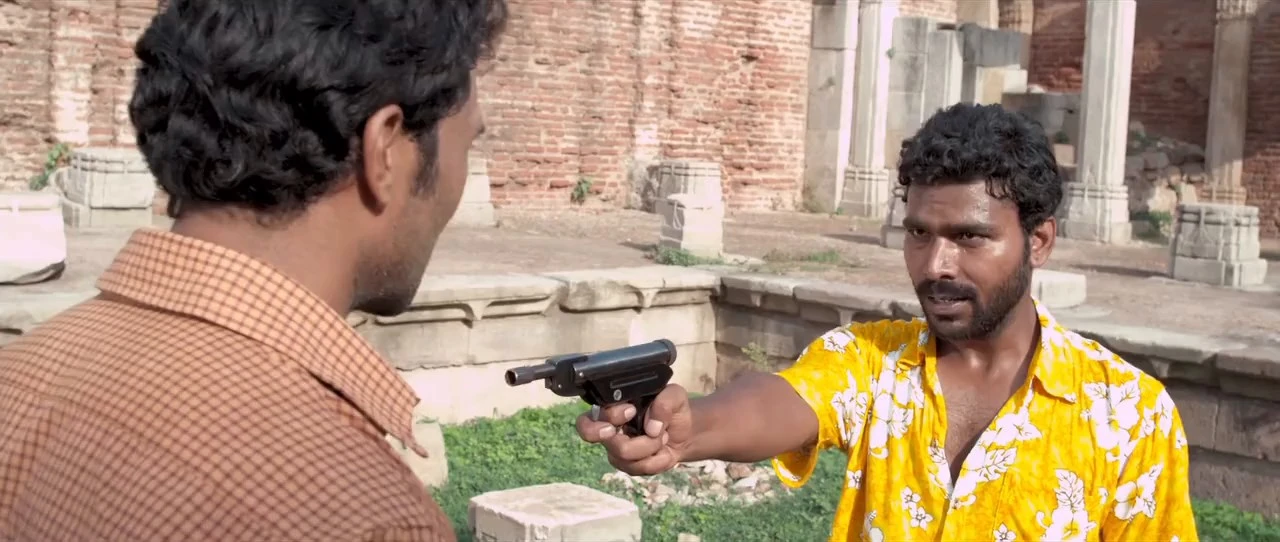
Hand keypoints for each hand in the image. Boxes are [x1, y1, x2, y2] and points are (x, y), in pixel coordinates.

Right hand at [574, 384, 694, 475]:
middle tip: (632, 433)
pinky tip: (664, 452)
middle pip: (591, 435)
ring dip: (650, 446)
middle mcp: (609, 427)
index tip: (631, 411)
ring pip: (623, 455)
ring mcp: (616, 448)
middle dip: (610, 436)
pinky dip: (657, 461)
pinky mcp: (628, 466)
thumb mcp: (675, 396)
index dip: (608, 415)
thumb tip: (652, 427)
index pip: (593, 413)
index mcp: (613, 406)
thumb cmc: (674, 409)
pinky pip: (639, 468)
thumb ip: (665, 402)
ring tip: (663, 437)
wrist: (686, 432)